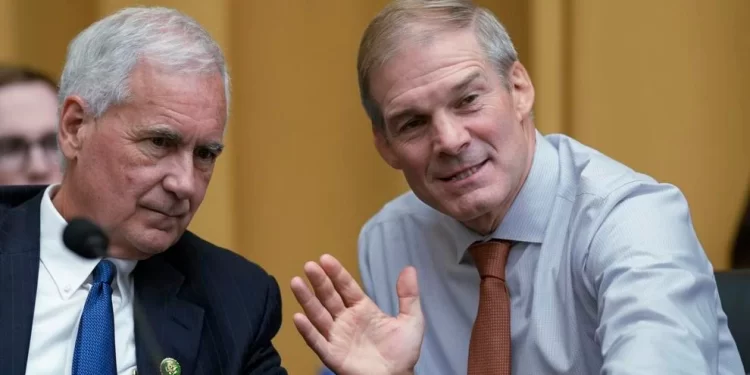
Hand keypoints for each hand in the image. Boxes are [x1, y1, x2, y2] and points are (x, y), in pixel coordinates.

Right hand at [290, 254, 423, 374]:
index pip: (347, 287)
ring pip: (319, 315)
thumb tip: (409, 268)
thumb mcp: (411, 320)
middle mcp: (346, 320)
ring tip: (296, 283)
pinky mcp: (333, 355)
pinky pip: (317, 341)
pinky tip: (298, 317)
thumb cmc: (402, 352)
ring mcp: (338, 337)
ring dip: (307, 300)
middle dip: (319, 281)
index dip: (337, 273)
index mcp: (363, 309)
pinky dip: (307, 330)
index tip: (325, 258)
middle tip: (309, 265)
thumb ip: (409, 295)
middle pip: (329, 297)